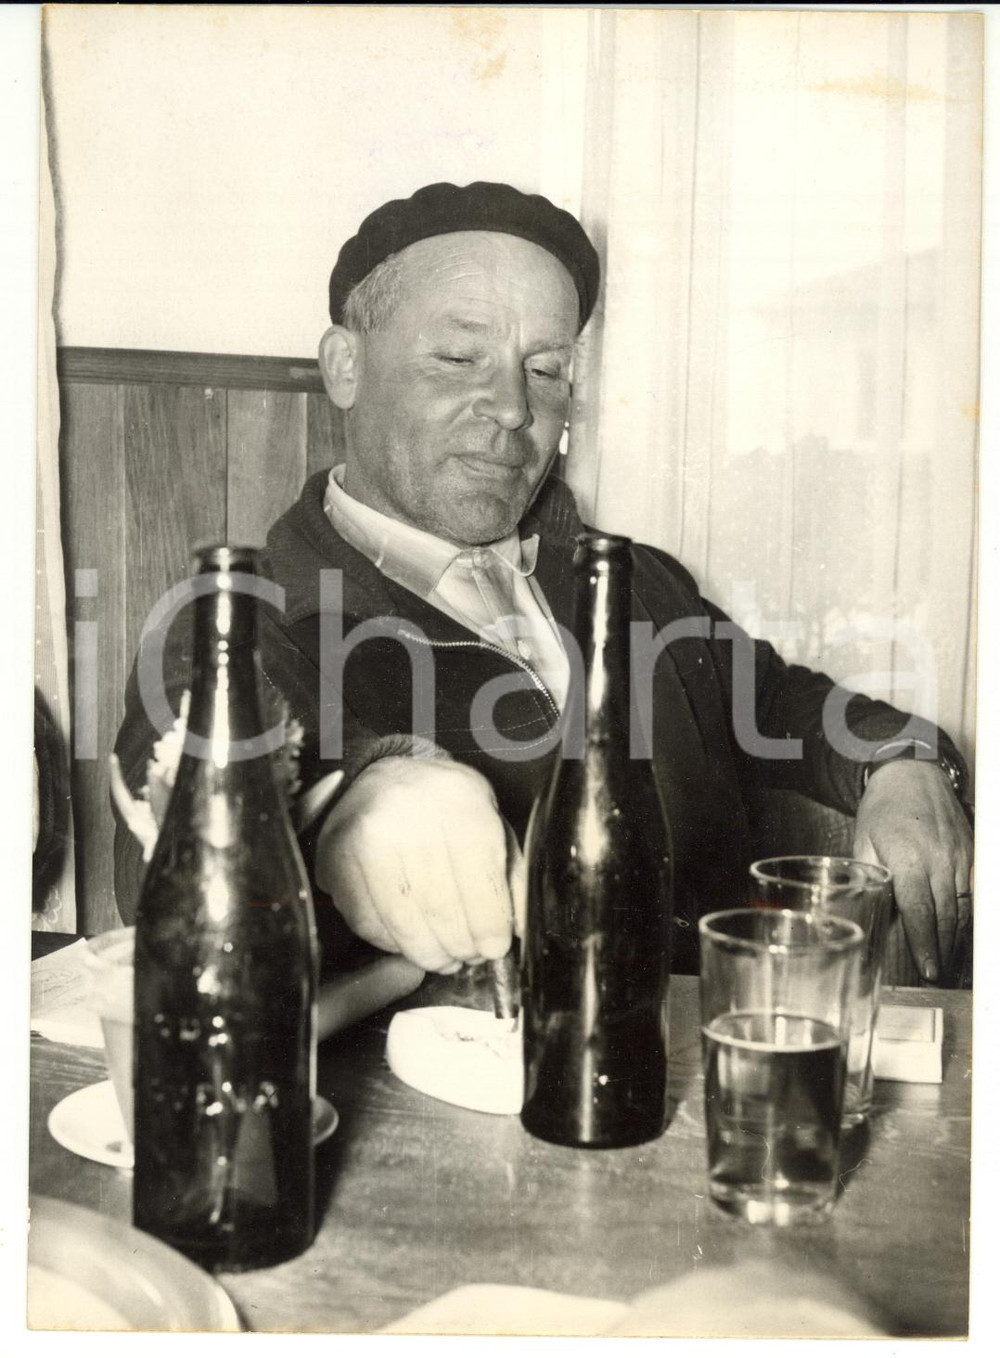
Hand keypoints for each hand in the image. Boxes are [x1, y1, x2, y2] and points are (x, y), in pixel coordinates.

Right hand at [314, 756, 524, 972]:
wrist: (385, 776)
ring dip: (428, 954)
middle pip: (442, 911)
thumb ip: (510, 874)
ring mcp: (367, 838)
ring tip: (442, 957)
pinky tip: (407, 938)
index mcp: (460, 803)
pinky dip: (391, 942)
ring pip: (403, 924)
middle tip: (468, 956)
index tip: (495, 948)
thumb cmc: (445, 805)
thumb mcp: (490, 821)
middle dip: (461, 947)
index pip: (481, 886)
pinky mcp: (336, 858)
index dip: (491, 930)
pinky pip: (366, 921)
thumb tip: (517, 930)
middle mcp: (410, 816)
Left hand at [853, 760, 972, 982]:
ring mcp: (959, 855)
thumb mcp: (863, 841)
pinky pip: (973, 892)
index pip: (918, 910)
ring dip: (956, 938)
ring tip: (945, 962)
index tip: (926, 967)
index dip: (923, 943)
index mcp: (908, 857)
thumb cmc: (883, 807)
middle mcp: (938, 857)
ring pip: (963, 907)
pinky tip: (959, 933)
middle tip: (934, 974)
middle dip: (941, 950)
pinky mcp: (971, 853)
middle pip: (945, 915)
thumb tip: (872, 912)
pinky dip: (968, 916)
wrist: (911, 773)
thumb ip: (870, 878)